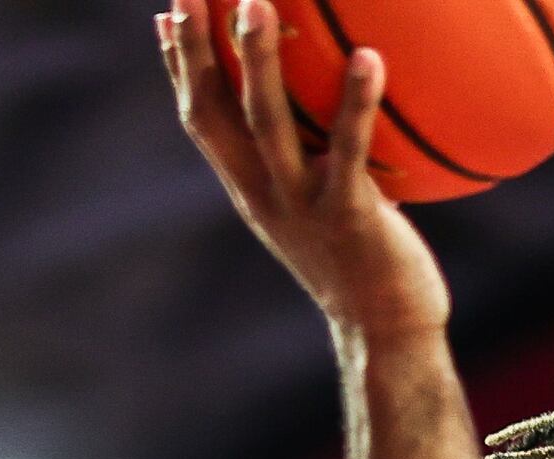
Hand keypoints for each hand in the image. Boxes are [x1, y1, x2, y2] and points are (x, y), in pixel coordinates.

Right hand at [158, 0, 449, 341]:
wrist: (385, 330)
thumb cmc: (363, 261)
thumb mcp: (321, 205)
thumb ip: (308, 158)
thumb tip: (318, 109)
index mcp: (250, 187)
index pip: (202, 118)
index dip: (181, 67)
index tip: (169, 13)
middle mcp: (263, 192)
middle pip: (215, 111)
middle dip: (197, 49)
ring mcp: (301, 203)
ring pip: (267, 123)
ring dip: (256, 60)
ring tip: (255, 1)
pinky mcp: (348, 215)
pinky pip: (349, 151)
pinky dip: (356, 103)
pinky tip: (369, 57)